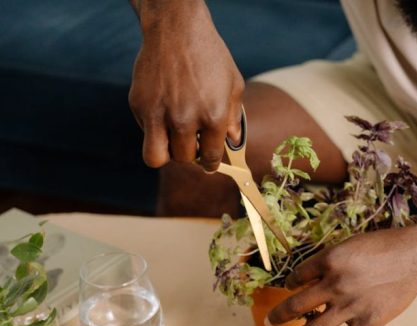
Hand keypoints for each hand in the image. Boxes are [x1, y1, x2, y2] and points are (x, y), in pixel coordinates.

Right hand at [128, 0, 243, 170]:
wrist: (176, 28)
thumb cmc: (209, 55)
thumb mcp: (233, 84)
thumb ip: (233, 116)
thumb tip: (232, 140)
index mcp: (213, 116)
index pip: (210, 157)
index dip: (210, 163)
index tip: (208, 163)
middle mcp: (185, 118)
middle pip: (183, 160)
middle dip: (189, 156)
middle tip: (191, 145)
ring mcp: (158, 113)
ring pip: (156, 157)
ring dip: (166, 154)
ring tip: (173, 141)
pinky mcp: (139, 105)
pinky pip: (145, 132)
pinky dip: (154, 129)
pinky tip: (164, 111)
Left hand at [266, 227, 416, 325]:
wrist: (416, 256)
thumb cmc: (385, 245)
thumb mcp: (351, 243)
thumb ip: (330, 260)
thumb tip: (312, 276)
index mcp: (329, 260)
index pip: (297, 276)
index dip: (289, 284)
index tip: (288, 289)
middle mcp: (335, 284)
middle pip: (296, 306)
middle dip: (278, 316)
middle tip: (269, 322)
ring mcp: (351, 306)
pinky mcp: (368, 322)